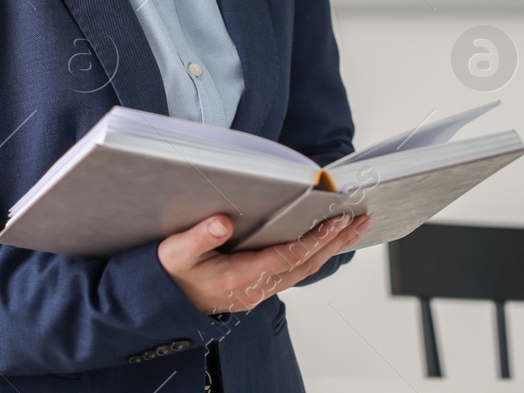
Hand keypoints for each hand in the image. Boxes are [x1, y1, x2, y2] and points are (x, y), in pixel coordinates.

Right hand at [157, 212, 370, 314]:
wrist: (162, 304)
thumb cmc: (169, 276)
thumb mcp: (175, 253)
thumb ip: (198, 237)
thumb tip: (222, 222)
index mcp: (239, 277)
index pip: (289, 256)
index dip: (315, 238)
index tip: (337, 220)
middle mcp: (255, 288)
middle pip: (306, 264)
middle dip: (336, 241)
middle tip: (361, 220)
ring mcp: (258, 291)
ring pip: (303, 270)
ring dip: (330, 249)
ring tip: (352, 229)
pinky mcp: (257, 288)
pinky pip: (294, 272)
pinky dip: (314, 255)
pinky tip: (324, 244)